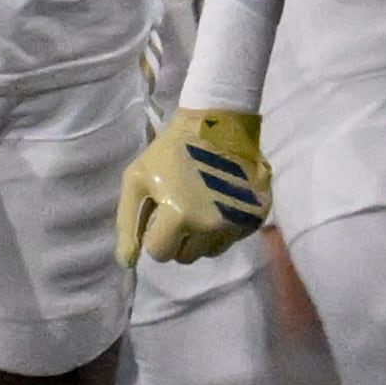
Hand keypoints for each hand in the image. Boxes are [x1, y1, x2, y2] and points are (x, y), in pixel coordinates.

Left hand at [115, 108, 273, 264]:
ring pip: (212, 251)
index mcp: (179, 216)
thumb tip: (127, 262)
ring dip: (201, 238)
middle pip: (187, 256)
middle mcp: (211, 225)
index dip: (155, 235)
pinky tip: (220, 204)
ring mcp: (238, 221)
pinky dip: (225, 228)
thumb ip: (128, 223)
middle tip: (179, 212)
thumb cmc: (171, 150)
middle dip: (178, 239)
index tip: (159, 215)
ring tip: (200, 210)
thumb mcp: (137, 180)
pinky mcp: (258, 214)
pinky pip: (236, 237)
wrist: (219, 122)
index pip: (160, 253)